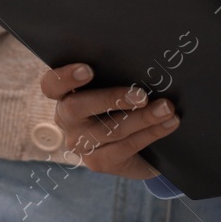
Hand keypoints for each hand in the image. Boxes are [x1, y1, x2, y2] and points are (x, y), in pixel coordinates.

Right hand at [40, 63, 179, 178]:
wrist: (137, 144)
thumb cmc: (123, 101)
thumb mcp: (116, 85)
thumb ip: (118, 74)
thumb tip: (145, 59)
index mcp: (65, 94)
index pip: (52, 85)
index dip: (65, 77)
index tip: (89, 69)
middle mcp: (66, 119)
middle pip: (77, 108)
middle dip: (111, 99)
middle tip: (141, 95)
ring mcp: (80, 143)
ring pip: (109, 129)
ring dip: (142, 118)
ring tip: (166, 108)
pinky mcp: (98, 162)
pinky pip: (124, 147)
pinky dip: (150, 134)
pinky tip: (168, 124)